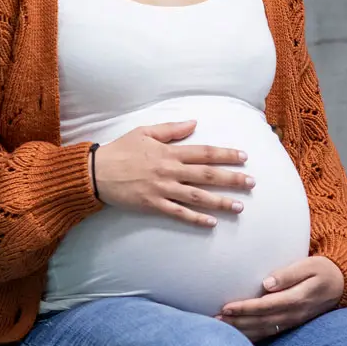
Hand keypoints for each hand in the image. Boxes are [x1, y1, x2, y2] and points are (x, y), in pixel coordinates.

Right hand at [92, 120, 254, 227]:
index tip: (244, 157)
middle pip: (207, 175)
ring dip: (220, 201)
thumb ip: (171, 129)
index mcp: (169, 151)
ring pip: (197, 196)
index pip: (205, 152)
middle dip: (232, 179)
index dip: (226, 154)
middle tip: (252, 183)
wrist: (94, 172)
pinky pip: (178, 213)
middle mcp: (170, 170)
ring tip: (239, 206)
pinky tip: (211, 222)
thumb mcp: (144, 132)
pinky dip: (195, 218)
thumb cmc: (120, 150)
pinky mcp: (153, 204)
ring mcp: (162, 189)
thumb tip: (194, 123)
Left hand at [216, 256, 344, 340]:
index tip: (226, 307)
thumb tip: (267, 283)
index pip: (266, 306)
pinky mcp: (291, 324)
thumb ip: (289, 274)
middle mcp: (294, 314)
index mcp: (298, 298)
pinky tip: (238, 337)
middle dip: (238, 322)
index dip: (246, 308)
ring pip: (264, 331)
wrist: (341, 285)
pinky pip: (270, 334)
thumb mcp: (309, 265)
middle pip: (261, 322)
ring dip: (242, 331)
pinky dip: (253, 337)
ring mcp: (293, 322)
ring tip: (221, 328)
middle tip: (215, 321)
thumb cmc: (322, 270)